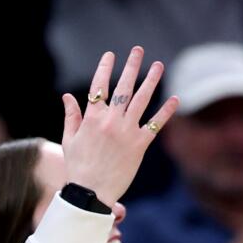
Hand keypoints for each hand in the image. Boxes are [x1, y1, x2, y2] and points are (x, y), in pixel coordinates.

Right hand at [61, 47, 177, 204]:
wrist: (91, 192)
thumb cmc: (77, 166)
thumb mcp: (69, 139)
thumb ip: (71, 116)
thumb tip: (67, 96)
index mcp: (91, 118)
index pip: (98, 86)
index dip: (105, 68)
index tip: (110, 54)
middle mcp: (110, 121)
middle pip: (123, 87)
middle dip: (131, 66)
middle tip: (138, 50)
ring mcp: (126, 132)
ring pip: (141, 100)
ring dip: (151, 81)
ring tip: (158, 65)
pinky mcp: (140, 145)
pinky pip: (155, 125)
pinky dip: (166, 112)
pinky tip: (175, 99)